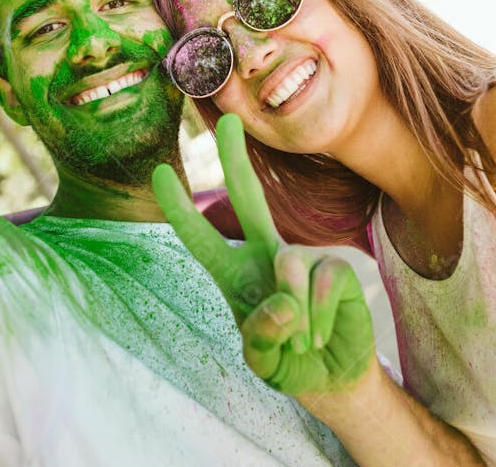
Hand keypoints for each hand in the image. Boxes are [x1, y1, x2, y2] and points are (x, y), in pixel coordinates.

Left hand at [153, 114, 374, 395]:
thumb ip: (263, 334)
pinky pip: (321, 280)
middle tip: (226, 119)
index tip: (160, 173)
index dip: (180, 208)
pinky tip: (320, 333)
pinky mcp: (335, 267)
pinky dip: (318, 315)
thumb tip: (285, 297)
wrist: (332, 377)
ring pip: (288, 265)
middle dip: (235, 157)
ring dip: (294, 316)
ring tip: (300, 341)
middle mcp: (266, 256)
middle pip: (247, 197)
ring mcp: (302, 258)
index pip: (201, 237)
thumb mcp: (262, 361)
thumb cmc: (287, 363)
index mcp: (233, 274)